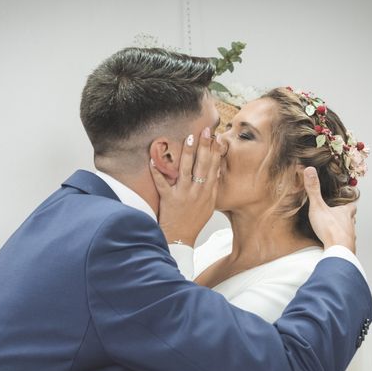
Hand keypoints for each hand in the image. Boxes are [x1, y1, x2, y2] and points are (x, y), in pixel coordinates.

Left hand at [149, 127, 222, 245]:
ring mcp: (183, 195)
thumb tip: (216, 169)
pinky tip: (153, 160)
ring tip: (188, 137)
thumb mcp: (209, 205)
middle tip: (206, 130)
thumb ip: (212, 187)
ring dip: (187, 153)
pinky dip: (157, 172)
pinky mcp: (169, 200)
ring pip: (186, 170)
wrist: (181, 240)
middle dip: (205, 146)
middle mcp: (198, 192)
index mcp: (208, 193)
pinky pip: (162, 183)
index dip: (216, 151)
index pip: (214, 168)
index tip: (217, 137)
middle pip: (203, 165)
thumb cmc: (193, 222)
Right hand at [303, 167, 356, 251]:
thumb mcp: (318, 206)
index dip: (349, 205)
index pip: (351, 206)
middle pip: (351, 219)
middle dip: (346, 218)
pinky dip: (341, 243)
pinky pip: (345, 244)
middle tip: (340, 217)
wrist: (338, 249)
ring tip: (336, 231)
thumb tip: (310, 170)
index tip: (347, 203)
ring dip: (344, 231)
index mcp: (345, 213)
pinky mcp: (347, 248)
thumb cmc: (329, 228)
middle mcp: (350, 224)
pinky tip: (334, 244)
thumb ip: (313, 190)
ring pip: (349, 232)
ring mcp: (350, 237)